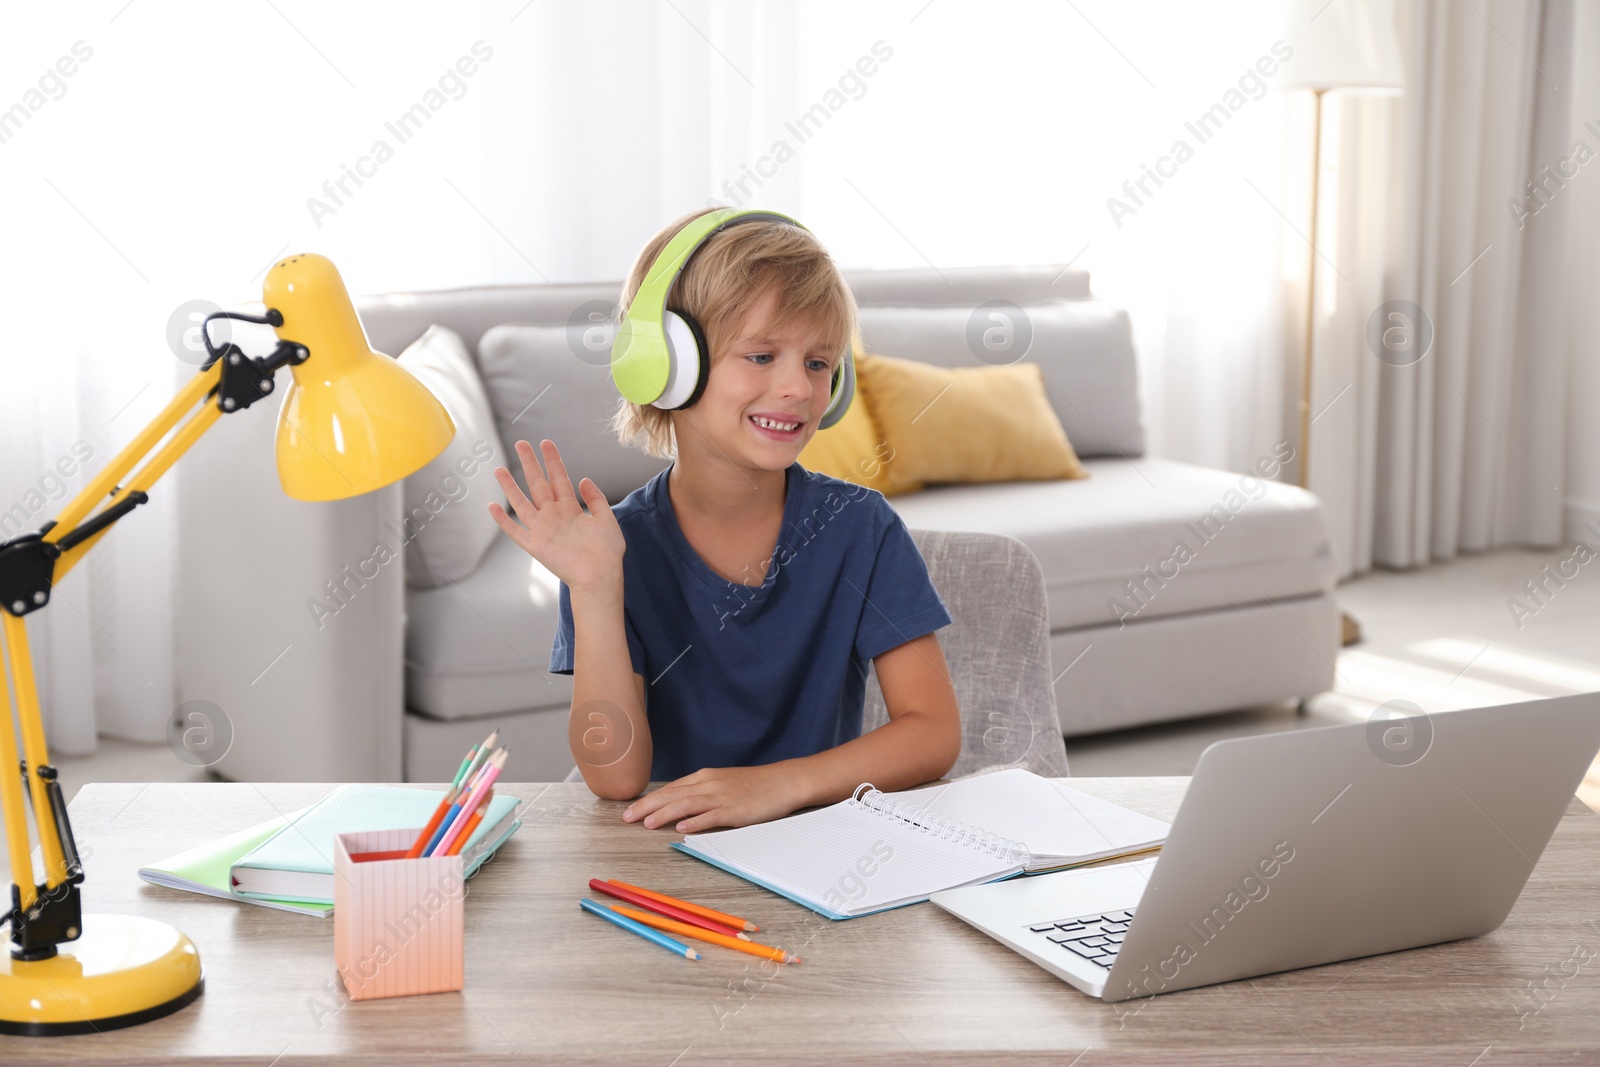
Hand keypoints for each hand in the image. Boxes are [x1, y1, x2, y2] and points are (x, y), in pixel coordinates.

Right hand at [488, 439, 624, 593]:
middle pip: (538, 484)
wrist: (600, 576)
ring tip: (499, 469)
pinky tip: (492, 507)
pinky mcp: (536, 546)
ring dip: (510, 487)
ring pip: (522, 503)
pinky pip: (515, 531)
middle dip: (530, 464)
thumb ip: (595, 499)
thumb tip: (584, 480)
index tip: (545, 443)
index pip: (559, 478)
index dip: (552, 461)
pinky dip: (503, 521)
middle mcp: (554, 516)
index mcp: (571, 509)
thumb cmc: (607, 553)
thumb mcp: (606, 519)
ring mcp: (543, 530)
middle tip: (520, 443)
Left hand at [621, 765, 807, 832]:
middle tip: (626, 818)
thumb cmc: (753, 785)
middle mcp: (709, 784)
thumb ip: (700, 792)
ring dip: (665, 813)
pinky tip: (682, 827)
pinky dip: (696, 821)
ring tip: (647, 823)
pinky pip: (712, 816)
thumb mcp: (722, 783)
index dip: (648, 799)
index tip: (630, 810)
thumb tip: (677, 805)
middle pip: (673, 795)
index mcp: (704, 777)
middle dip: (647, 806)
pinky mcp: (736, 810)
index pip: (670, 789)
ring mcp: (722, 797)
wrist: (783, 781)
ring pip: (687, 804)